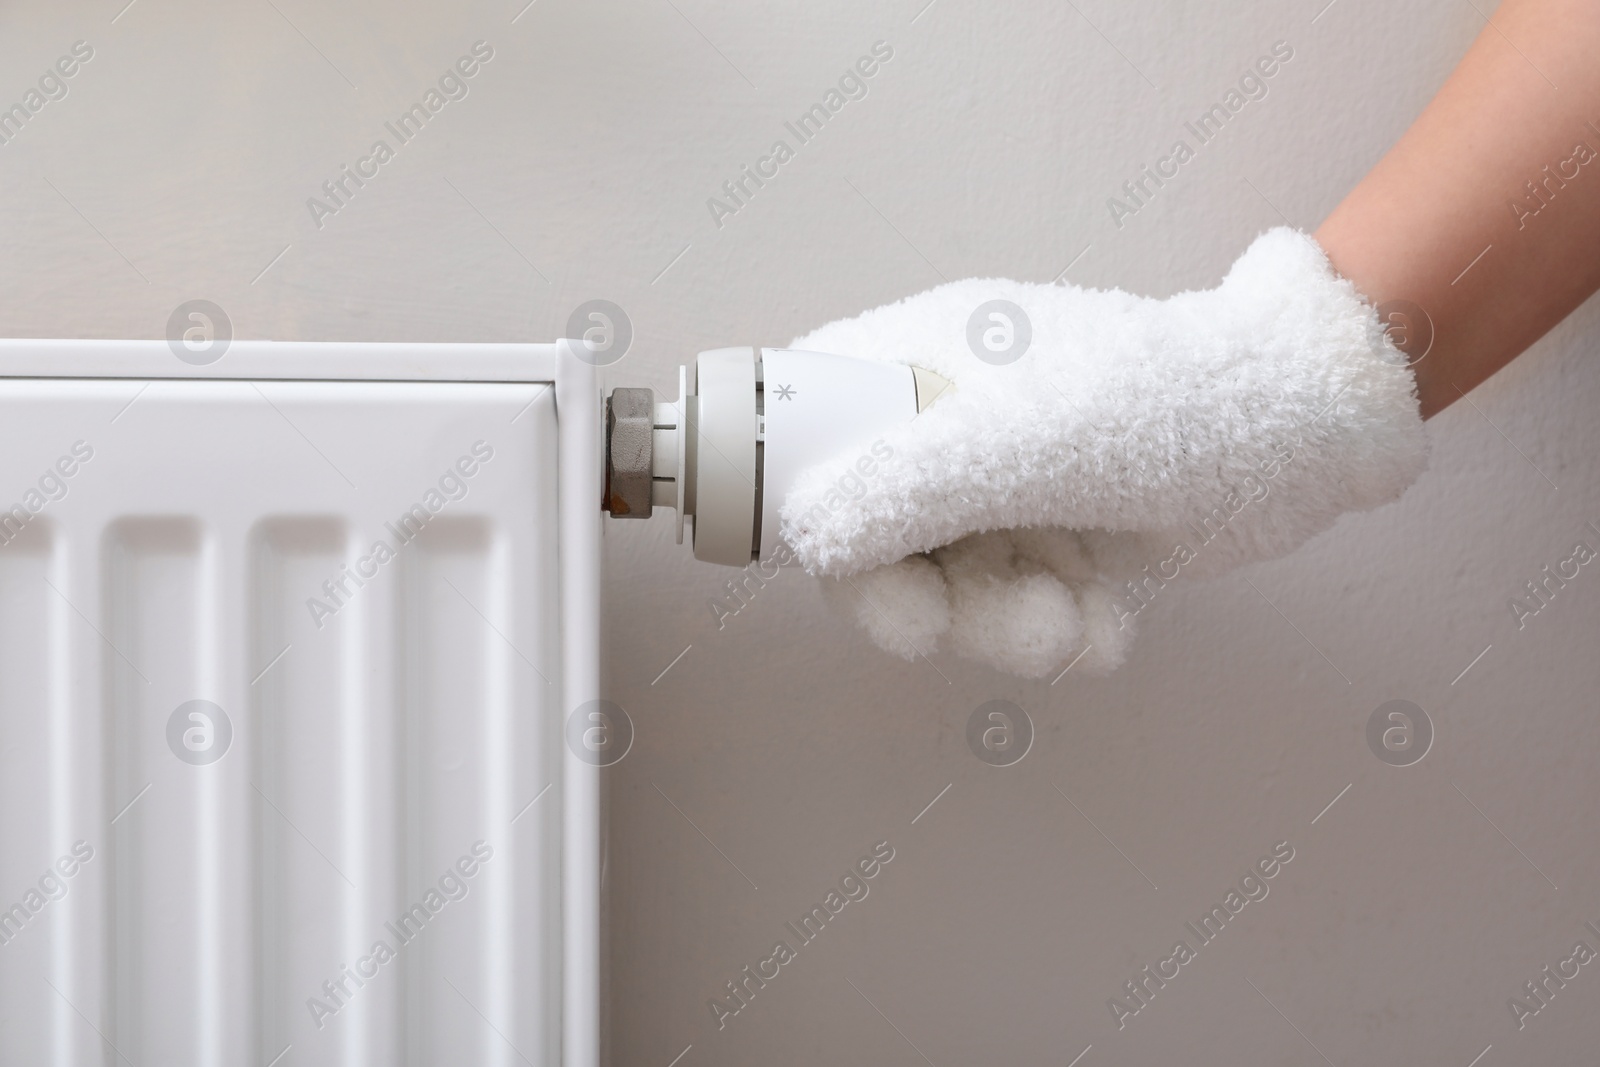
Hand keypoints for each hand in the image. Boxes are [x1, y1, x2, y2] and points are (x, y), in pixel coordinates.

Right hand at [781, 227, 1428, 676]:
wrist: (1316, 434)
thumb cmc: (1177, 404)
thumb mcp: (1034, 438)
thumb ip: (914, 483)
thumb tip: (811, 535)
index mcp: (925, 365)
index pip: (812, 429)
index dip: (811, 501)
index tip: (853, 564)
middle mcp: (952, 427)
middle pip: (875, 534)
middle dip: (921, 595)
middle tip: (942, 632)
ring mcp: (1004, 488)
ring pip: (950, 588)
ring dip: (1002, 626)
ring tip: (1069, 628)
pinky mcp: (1055, 539)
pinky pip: (1017, 607)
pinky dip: (1057, 632)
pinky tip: (1104, 628)